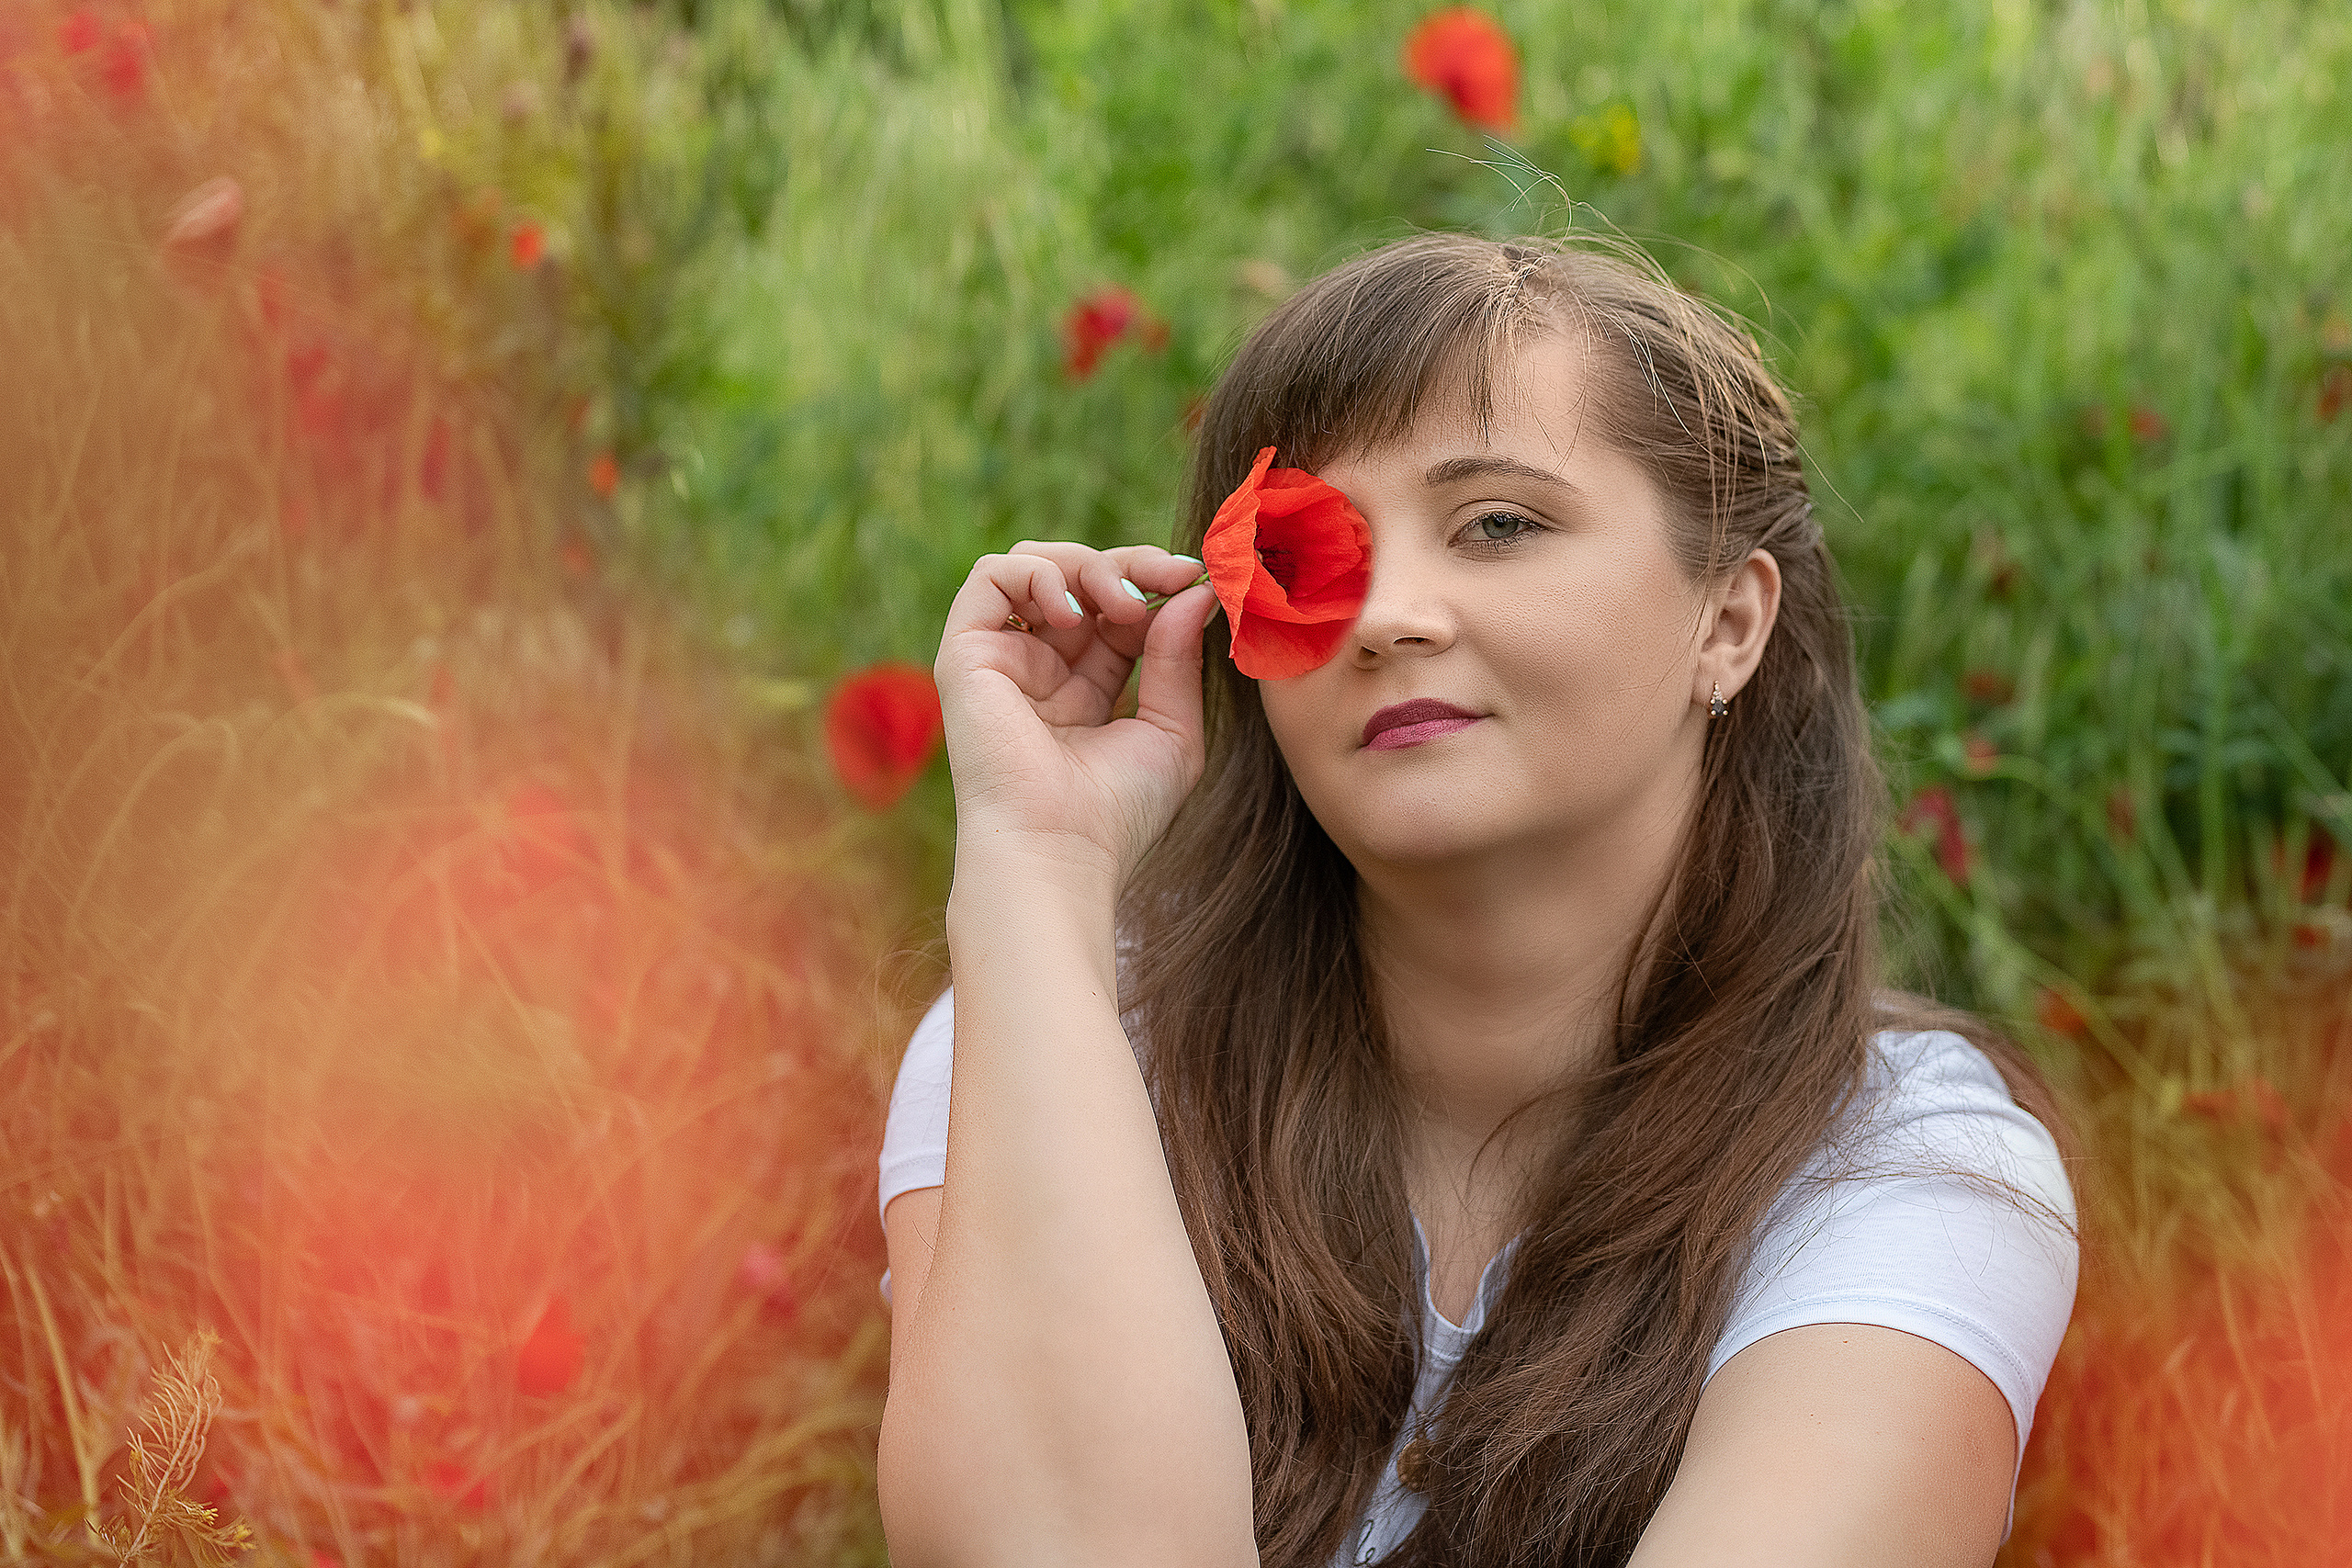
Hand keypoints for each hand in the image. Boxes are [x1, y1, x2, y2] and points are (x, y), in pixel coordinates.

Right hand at [934, 541, 1219, 887]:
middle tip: (1171, 577)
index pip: (1117, 608)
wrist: (1058, 853)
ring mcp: (1002, 659)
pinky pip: (991, 577)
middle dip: (1130, 565)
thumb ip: (1178, 659)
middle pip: (1079, 577)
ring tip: (1122, 605)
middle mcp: (1040, 667)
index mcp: (1086, 686)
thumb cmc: (1116, 813)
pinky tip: (1074, 615)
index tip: (1196, 583)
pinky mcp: (965, 655)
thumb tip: (1197, 593)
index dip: (1155, 584)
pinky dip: (1038, 574)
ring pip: (1034, 565)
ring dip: (1088, 567)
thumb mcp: (1171, 731)